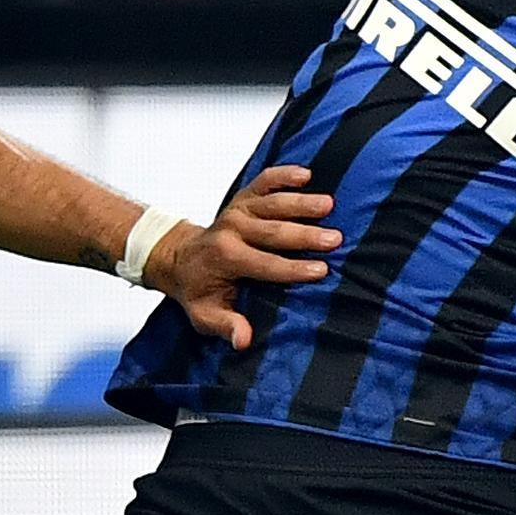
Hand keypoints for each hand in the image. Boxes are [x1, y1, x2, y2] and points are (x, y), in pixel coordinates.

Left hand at [143, 165, 341, 350]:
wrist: (180, 259)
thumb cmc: (199, 290)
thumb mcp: (205, 316)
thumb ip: (225, 326)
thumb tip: (244, 340)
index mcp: (224, 258)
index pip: (264, 264)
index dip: (293, 268)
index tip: (321, 271)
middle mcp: (231, 230)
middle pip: (273, 231)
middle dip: (305, 235)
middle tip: (335, 238)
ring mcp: (237, 210)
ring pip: (272, 203)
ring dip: (301, 203)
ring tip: (329, 205)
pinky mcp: (243, 197)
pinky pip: (263, 181)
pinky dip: (283, 174)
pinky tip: (306, 173)